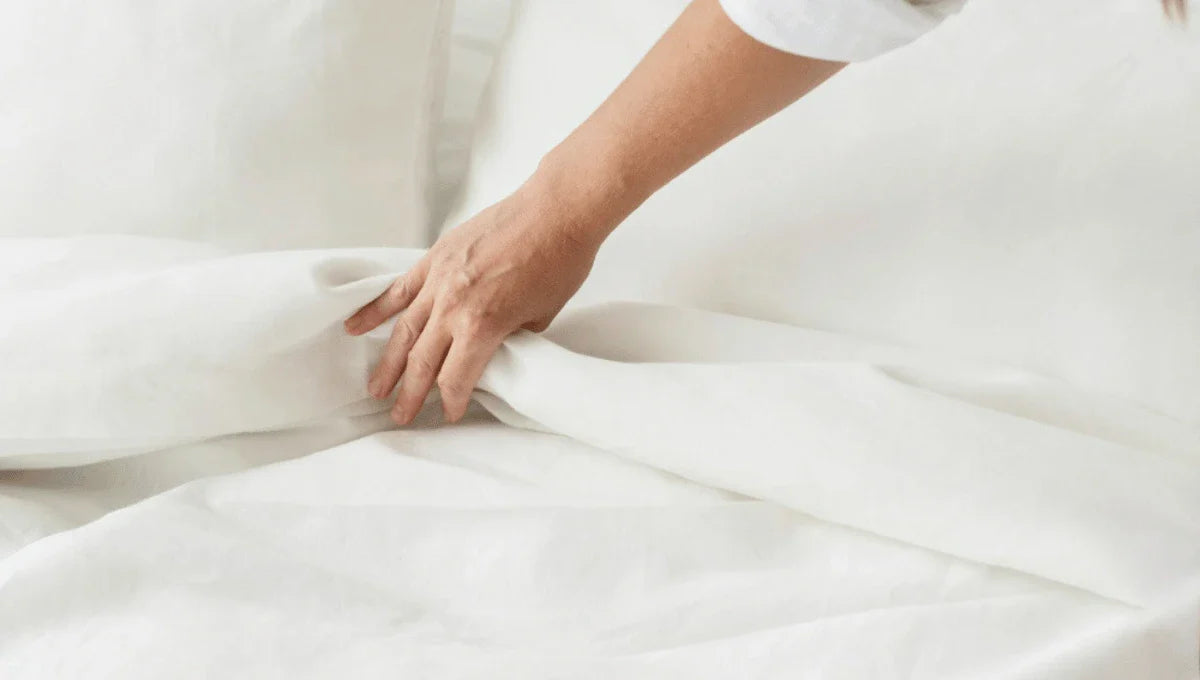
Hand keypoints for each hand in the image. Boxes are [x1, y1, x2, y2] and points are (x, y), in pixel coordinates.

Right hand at [345, 185, 599, 424]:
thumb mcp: (542, 316)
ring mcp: (440, 279)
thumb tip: (497, 348)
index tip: (450, 412)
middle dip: (411, 394)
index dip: (452, 400)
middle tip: (400, 415)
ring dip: (389, 362)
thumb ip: (512, 336)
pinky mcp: (436, 257)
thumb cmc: (559, 261)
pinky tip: (355, 327)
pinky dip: (375, 309)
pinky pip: (399, 288)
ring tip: (376, 388)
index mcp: (482, 326)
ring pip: (405, 329)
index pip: (456, 377)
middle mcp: (453, 306)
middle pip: (423, 361)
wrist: (556, 210)